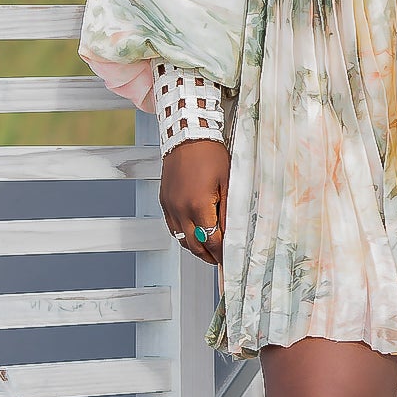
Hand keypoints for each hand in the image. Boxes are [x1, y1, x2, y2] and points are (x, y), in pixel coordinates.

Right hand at [160, 138, 228, 265]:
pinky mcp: (164, 202)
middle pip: (195, 245)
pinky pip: (173, 228)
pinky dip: (184, 236)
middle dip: (209, 255)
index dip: (222, 253)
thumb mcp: (227, 182)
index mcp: (198, 205)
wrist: (186, 136)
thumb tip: (233, 232)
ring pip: (182, 239)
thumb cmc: (209, 154)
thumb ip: (229, 210)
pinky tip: (194, 235)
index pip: (212, 240)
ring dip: (196, 248)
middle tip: (220, 260)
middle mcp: (180, 209)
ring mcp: (170, 206)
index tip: (230, 259)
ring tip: (209, 250)